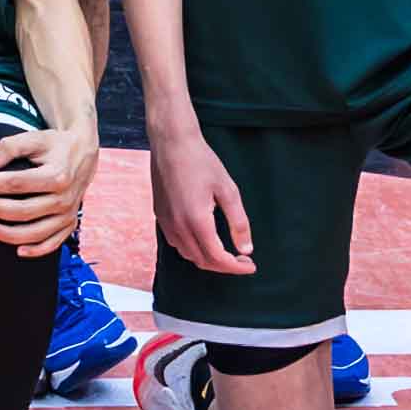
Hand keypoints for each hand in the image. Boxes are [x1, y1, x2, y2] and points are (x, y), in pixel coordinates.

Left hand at [0, 123, 90, 258]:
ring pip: (35, 232)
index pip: (17, 183)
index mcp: (57, 175)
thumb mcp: (34, 138)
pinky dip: (36, 250)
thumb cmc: (55, 146)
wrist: (83, 154)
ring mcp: (68, 213)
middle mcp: (64, 198)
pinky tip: (18, 250)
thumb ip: (10, 147)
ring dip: (9, 234)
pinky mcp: (70, 223)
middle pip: (23, 210)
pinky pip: (53, 243)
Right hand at [147, 117, 252, 277]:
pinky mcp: (160, 216)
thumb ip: (238, 222)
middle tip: (242, 260)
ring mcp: (166, 222)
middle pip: (202, 261)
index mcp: (197, 220)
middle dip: (224, 266)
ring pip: (188, 255)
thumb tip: (246, 248)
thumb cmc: (201, 161)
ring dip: (208, 259)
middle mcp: (178, 226)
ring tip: (226, 252)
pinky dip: (193, 249)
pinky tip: (204, 240)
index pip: (217, 258)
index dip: (236, 267)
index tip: (250, 265)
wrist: (171, 142)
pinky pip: (177, 243)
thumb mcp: (228, 190)